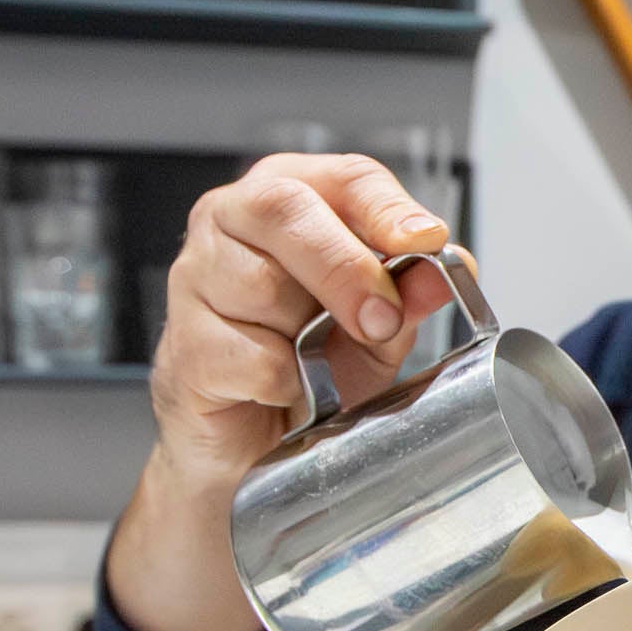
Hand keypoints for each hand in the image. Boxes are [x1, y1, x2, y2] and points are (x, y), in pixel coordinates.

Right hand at [104, 154, 458, 630]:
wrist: (251, 452)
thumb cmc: (308, 373)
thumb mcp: (377, 331)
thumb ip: (407, 297)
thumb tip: (446, 270)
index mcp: (288, 199)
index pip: (347, 178)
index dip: (388, 208)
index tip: (424, 241)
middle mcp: (230, 223)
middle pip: (285, 210)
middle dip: (346, 265)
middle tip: (382, 320)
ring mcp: (194, 280)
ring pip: (261, 284)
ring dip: (309, 336)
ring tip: (316, 363)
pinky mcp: (185, 347)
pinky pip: (249, 357)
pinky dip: (285, 384)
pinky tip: (283, 392)